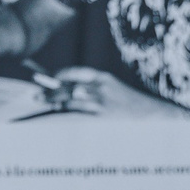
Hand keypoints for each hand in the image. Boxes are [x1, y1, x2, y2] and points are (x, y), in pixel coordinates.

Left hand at [47, 67, 189, 120]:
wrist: (155, 116)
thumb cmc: (136, 107)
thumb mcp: (118, 93)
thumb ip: (99, 91)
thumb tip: (76, 94)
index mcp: (106, 79)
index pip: (78, 73)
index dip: (61, 75)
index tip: (49, 79)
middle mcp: (102, 88)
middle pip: (69, 86)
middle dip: (51, 90)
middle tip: (34, 94)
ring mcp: (101, 103)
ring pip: (71, 100)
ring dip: (54, 101)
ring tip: (40, 103)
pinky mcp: (102, 117)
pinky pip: (79, 115)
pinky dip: (66, 115)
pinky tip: (56, 115)